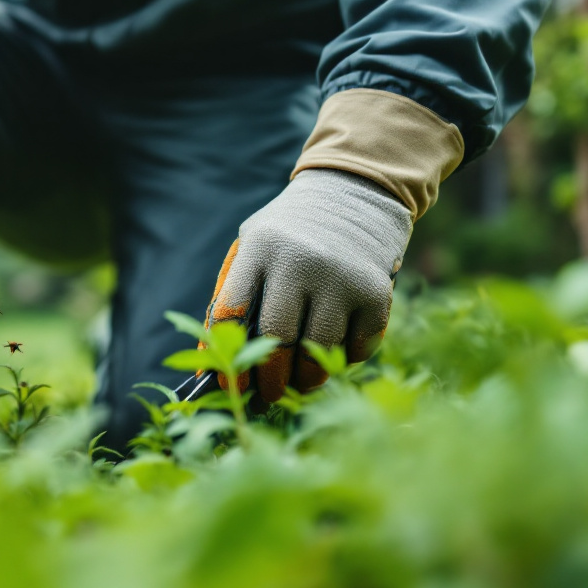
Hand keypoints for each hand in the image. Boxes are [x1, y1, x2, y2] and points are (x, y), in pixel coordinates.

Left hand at [205, 168, 412, 400]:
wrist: (355, 192)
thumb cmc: (291, 232)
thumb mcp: (254, 245)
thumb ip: (233, 294)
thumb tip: (212, 359)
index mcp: (260, 247)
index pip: (231, 311)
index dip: (225, 356)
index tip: (227, 384)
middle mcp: (300, 260)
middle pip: (278, 339)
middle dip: (270, 379)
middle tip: (267, 395)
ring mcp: (341, 276)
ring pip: (319, 350)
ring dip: (307, 377)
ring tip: (301, 381)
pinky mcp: (376, 292)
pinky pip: (357, 347)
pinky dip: (344, 359)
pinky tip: (336, 351)